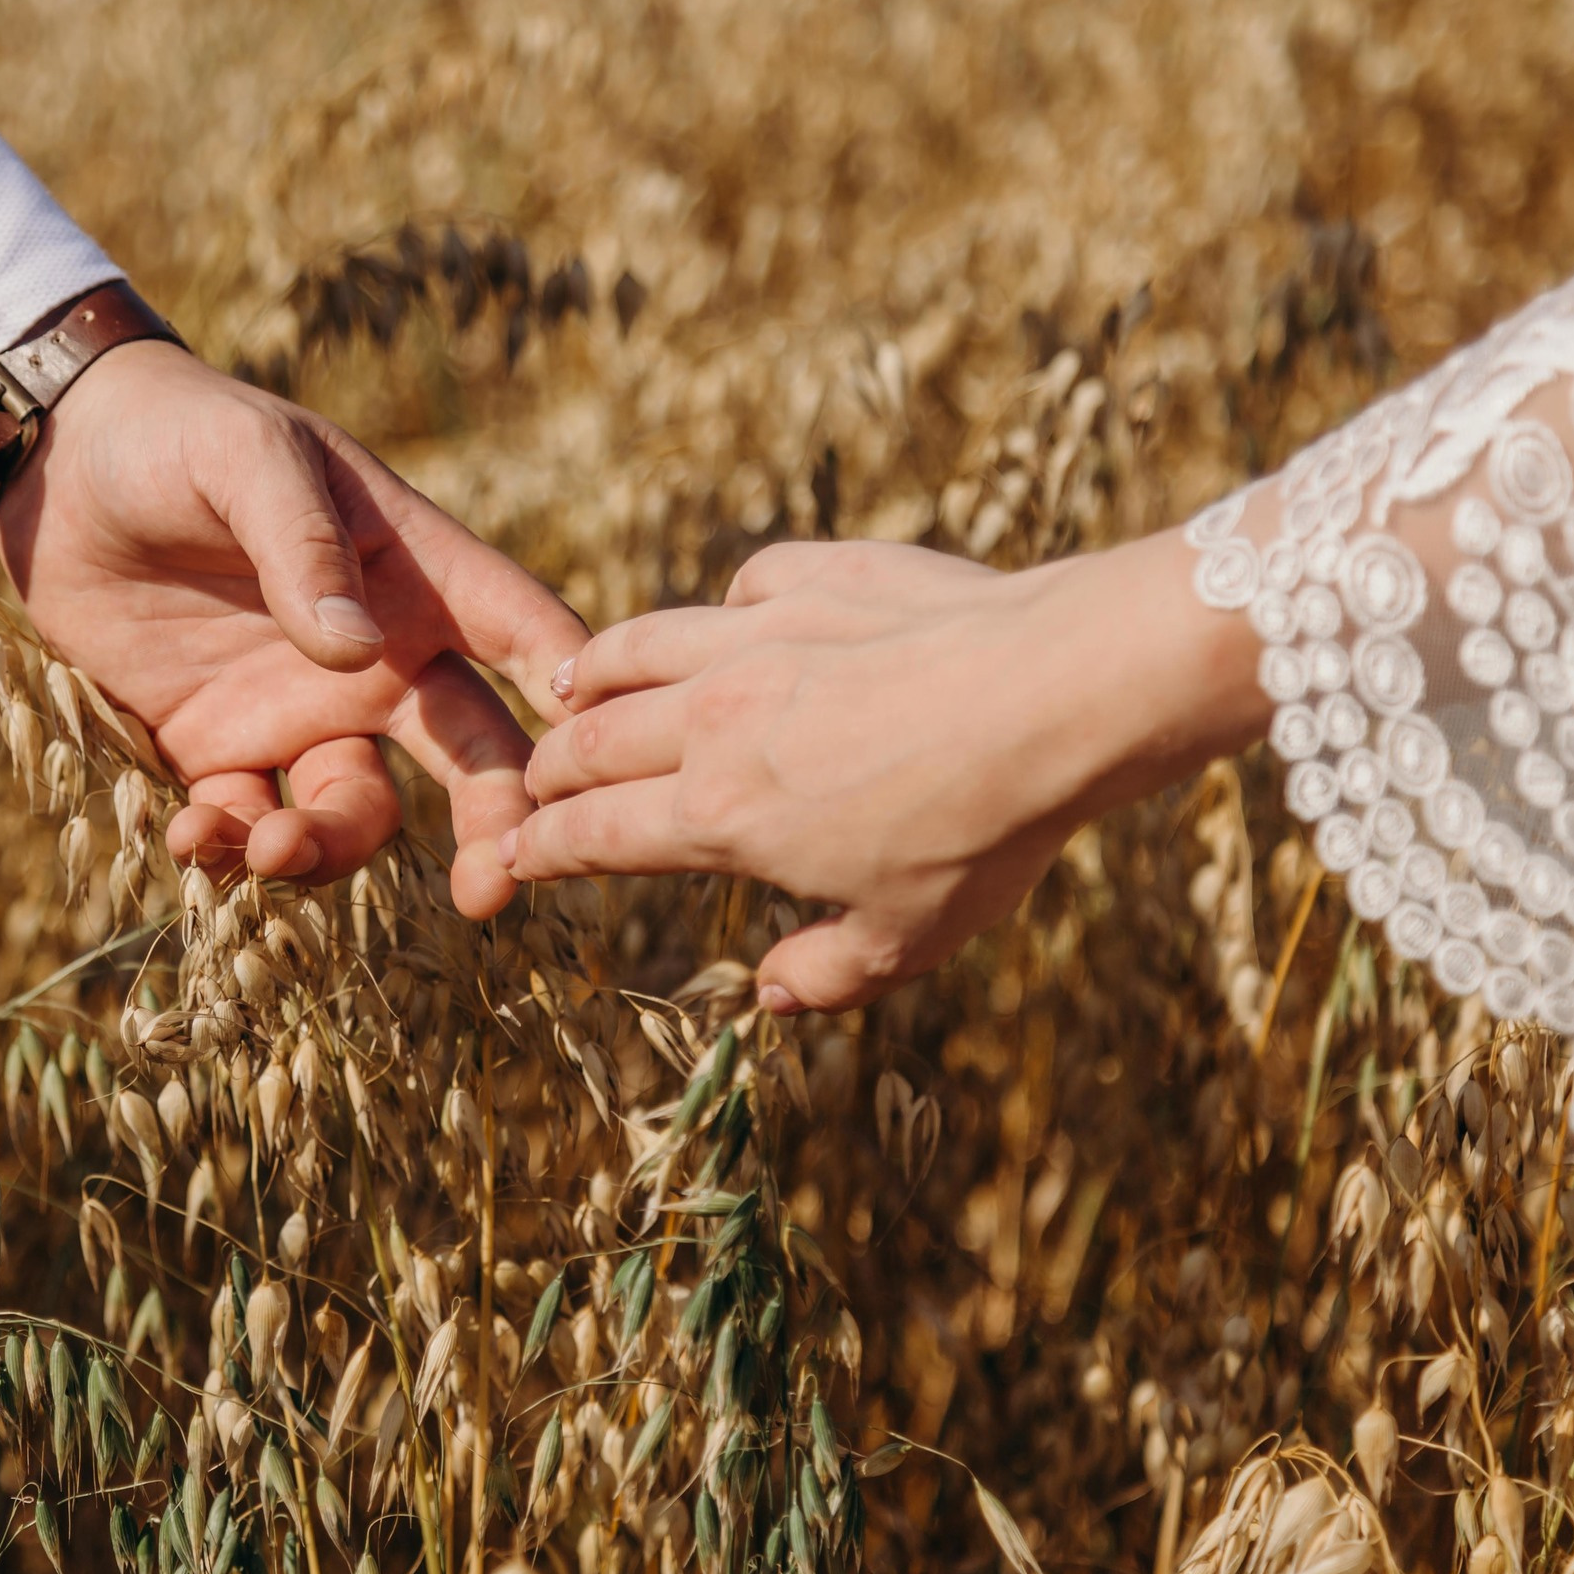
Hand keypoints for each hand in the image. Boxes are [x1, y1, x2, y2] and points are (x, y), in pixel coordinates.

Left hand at [0, 341, 586, 917]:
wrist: (60, 465)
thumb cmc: (177, 434)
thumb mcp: (247, 459)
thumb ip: (304, 547)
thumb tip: (358, 653)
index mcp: (417, 573)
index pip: (523, 632)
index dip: (574, 691)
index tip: (599, 758)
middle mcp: (381, 658)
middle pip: (472, 757)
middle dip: (495, 826)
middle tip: (489, 890)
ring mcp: (303, 712)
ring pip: (358, 812)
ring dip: (328, 849)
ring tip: (268, 851)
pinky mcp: (217, 749)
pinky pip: (248, 822)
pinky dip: (228, 847)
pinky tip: (193, 838)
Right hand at [502, 533, 1267, 1009]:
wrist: (1057, 693)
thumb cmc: (985, 830)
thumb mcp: (908, 939)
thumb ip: (824, 976)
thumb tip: (768, 995)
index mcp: (719, 817)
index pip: (594, 835)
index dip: (543, 851)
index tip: (516, 857)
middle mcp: (712, 720)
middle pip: (593, 741)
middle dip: (549, 768)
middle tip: (537, 781)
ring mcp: (758, 637)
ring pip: (637, 649)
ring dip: (593, 675)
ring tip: (571, 685)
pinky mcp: (814, 578)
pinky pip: (742, 587)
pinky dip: (721, 610)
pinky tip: (728, 620)